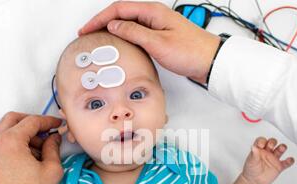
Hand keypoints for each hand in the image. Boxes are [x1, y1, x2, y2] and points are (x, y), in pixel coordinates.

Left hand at [0, 112, 62, 183]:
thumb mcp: (51, 170)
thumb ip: (53, 148)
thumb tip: (53, 138)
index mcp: (10, 141)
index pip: (31, 121)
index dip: (48, 121)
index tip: (58, 124)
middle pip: (13, 120)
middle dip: (32, 122)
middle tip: (47, 131)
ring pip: (6, 131)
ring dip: (23, 133)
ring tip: (41, 148)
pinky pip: (1, 144)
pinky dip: (15, 143)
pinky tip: (30, 156)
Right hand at [78, 1, 220, 83]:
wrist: (210, 61)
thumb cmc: (189, 52)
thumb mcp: (157, 43)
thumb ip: (134, 32)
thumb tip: (114, 25)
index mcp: (152, 11)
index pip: (119, 9)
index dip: (99, 18)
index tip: (86, 29)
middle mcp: (154, 15)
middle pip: (122, 13)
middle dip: (102, 21)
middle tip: (87, 32)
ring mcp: (157, 25)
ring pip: (129, 22)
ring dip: (112, 28)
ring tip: (99, 37)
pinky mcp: (160, 35)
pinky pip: (137, 31)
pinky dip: (124, 35)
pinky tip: (120, 43)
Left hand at [242, 137, 294, 183]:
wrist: (254, 181)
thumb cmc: (251, 170)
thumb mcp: (251, 162)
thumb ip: (254, 154)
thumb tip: (254, 147)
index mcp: (259, 149)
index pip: (261, 141)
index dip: (262, 141)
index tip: (261, 144)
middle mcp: (267, 152)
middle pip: (272, 142)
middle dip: (272, 142)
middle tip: (271, 146)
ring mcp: (274, 158)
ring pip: (280, 150)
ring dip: (282, 147)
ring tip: (282, 148)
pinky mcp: (279, 166)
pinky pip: (286, 162)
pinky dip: (289, 161)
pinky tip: (290, 160)